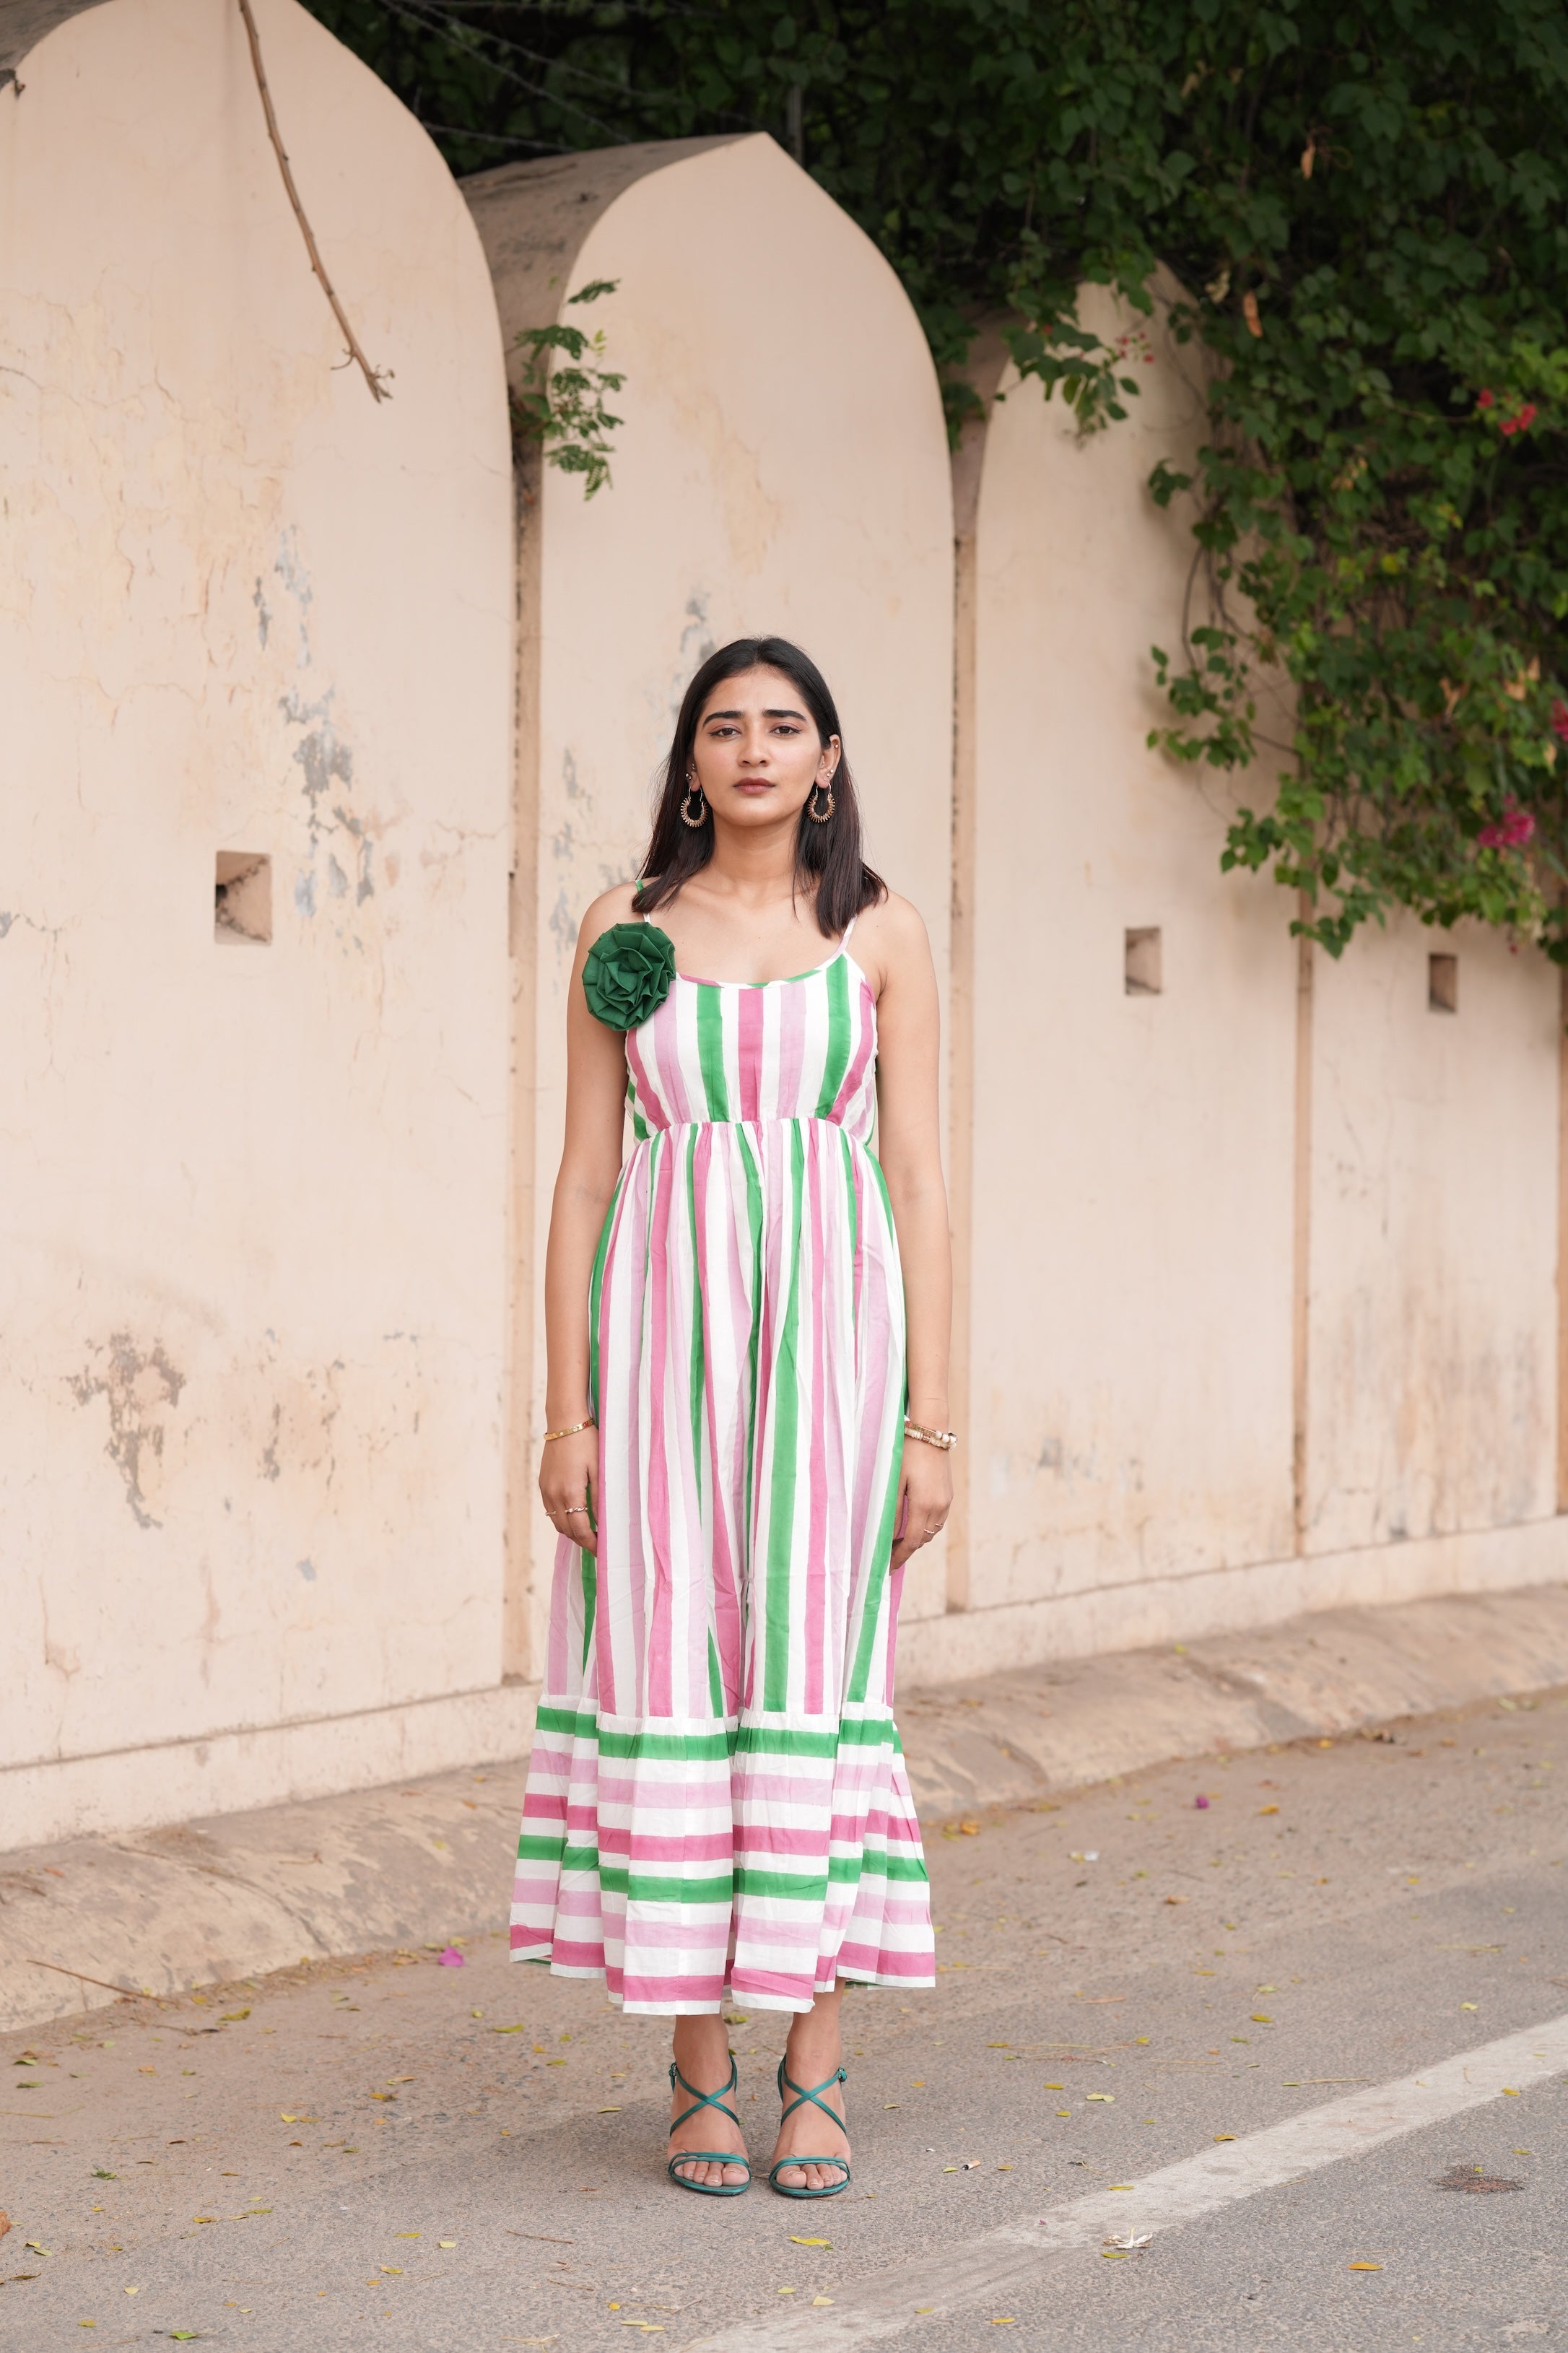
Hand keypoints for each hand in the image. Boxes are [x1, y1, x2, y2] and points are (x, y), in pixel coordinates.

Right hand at [539, 1427, 598, 1555]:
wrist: (565, 1421)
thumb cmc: (587, 1442)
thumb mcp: (599, 1469)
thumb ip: (599, 1498)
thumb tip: (602, 1522)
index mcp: (570, 1493)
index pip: (581, 1529)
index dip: (591, 1544)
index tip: (602, 1551)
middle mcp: (553, 1495)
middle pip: (567, 1530)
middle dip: (582, 1541)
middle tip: (597, 1546)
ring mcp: (546, 1490)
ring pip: (556, 1522)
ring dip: (571, 1531)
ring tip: (587, 1534)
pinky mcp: (543, 1483)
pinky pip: (551, 1510)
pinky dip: (562, 1519)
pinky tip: (574, 1516)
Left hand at [890, 1438, 952, 1568]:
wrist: (930, 1430)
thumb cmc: (907, 1452)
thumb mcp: (894, 1481)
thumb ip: (892, 1510)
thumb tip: (887, 1535)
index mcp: (924, 1505)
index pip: (910, 1542)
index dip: (898, 1558)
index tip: (887, 1568)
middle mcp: (939, 1507)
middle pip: (921, 1540)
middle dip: (905, 1550)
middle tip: (886, 1555)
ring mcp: (946, 1501)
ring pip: (931, 1532)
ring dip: (915, 1539)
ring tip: (896, 1541)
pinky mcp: (948, 1494)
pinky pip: (937, 1520)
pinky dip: (924, 1527)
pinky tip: (912, 1523)